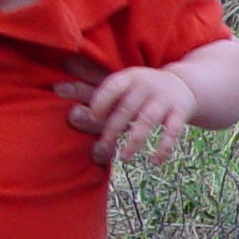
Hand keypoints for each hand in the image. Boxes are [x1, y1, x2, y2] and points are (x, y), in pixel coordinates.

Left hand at [66, 63, 196, 164]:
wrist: (183, 84)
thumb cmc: (140, 88)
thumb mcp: (120, 82)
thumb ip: (91, 88)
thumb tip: (56, 86)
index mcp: (129, 77)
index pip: (112, 86)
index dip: (100, 100)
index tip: (91, 116)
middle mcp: (146, 85)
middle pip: (126, 109)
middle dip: (113, 129)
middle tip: (102, 148)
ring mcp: (164, 99)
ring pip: (147, 121)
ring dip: (135, 140)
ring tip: (123, 157)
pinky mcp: (179, 112)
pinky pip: (173, 131)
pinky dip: (164, 147)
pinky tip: (155, 161)